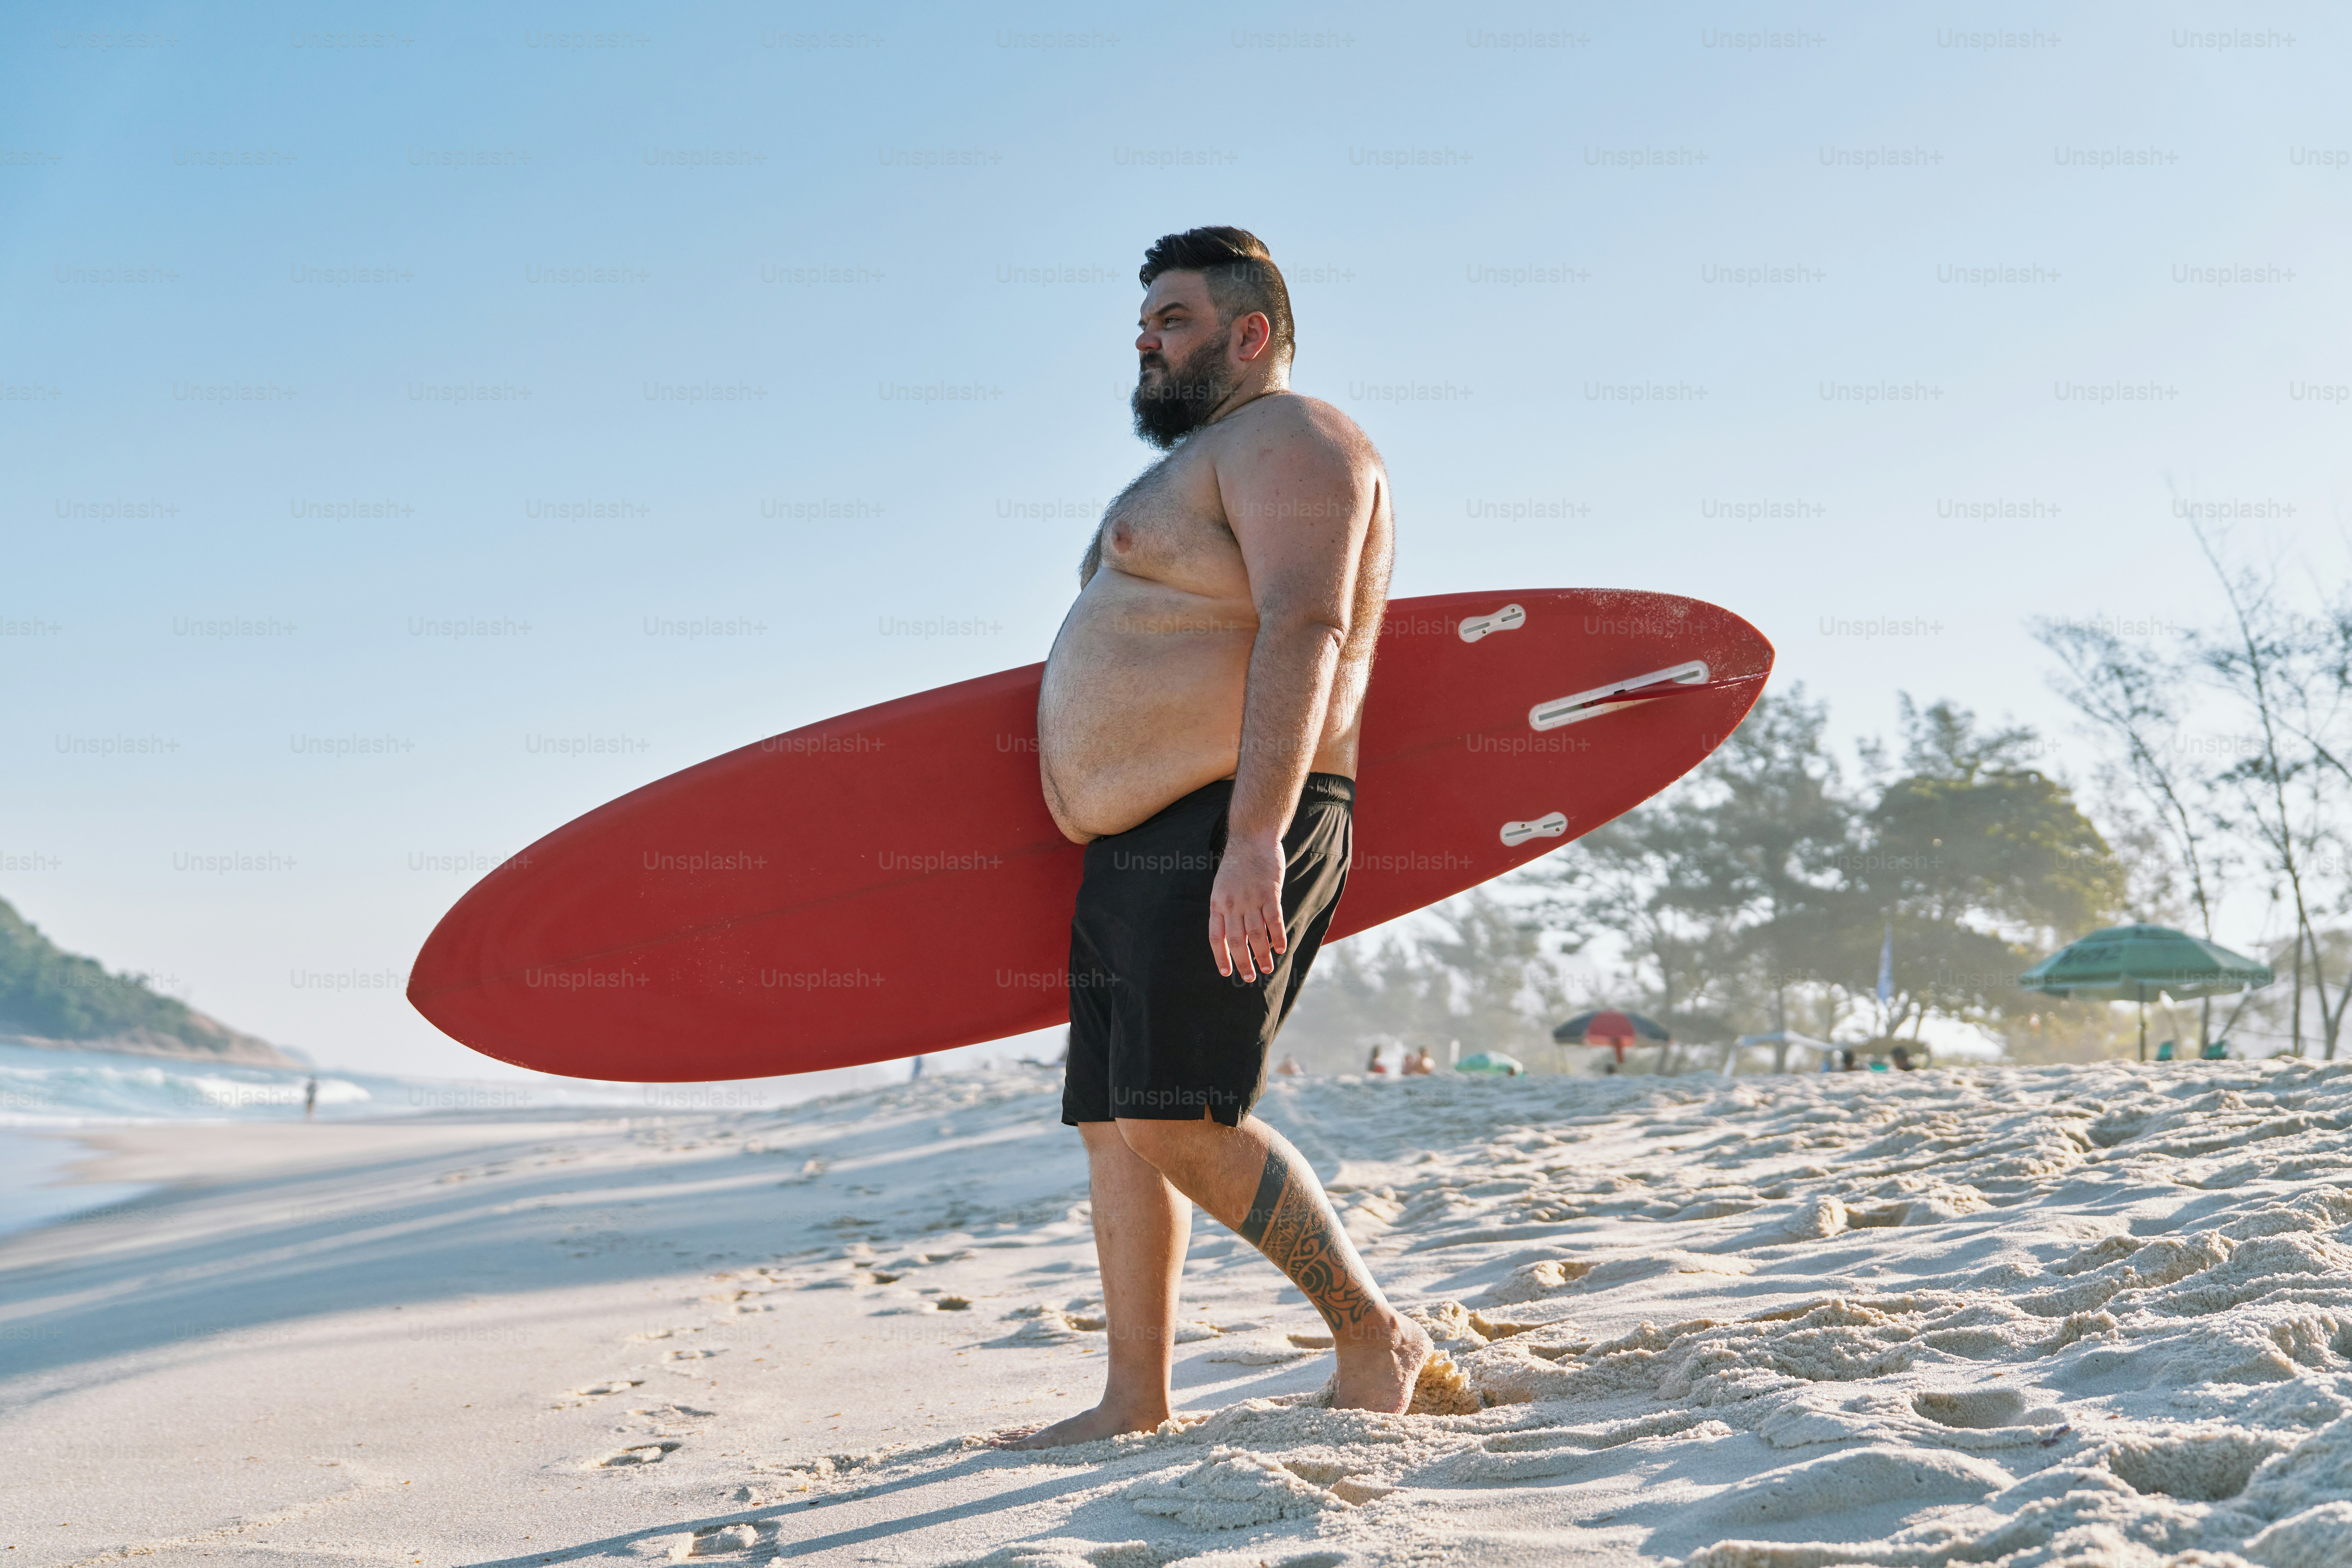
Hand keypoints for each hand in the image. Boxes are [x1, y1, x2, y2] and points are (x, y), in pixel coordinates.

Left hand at [1209, 831, 1286, 980]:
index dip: (1221, 957)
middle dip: (1242, 962)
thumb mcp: (1222, 886)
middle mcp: (1232, 904)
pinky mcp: (1270, 893)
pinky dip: (1277, 937)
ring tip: (1267, 968)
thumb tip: (1231, 934)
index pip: (1216, 937)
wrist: (1251, 838)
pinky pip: (1274, 921)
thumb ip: (1225, 908)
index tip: (1226, 973)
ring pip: (1255, 934)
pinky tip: (1281, 948)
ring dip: (1262, 955)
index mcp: (1218, 903)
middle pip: (1236, 940)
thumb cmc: (1237, 864)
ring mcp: (1251, 899)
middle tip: (1250, 977)